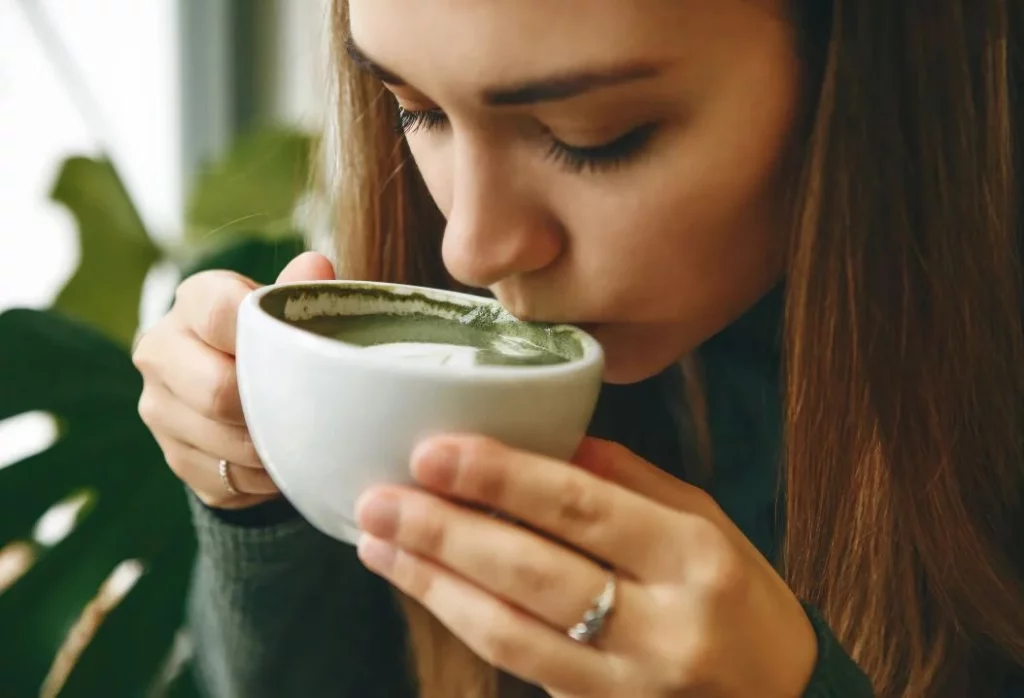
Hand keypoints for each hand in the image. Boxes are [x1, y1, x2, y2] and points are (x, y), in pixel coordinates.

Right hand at [133, 252, 334, 508]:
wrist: (243, 386)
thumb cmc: (277, 336)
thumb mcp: (289, 308)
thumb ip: (300, 291)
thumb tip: (315, 266)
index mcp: (193, 301)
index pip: (218, 313)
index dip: (263, 335)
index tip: (301, 350)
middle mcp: (161, 352)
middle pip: (217, 391)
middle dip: (270, 405)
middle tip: (311, 407)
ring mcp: (160, 409)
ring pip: (225, 442)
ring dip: (274, 446)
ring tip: (306, 436)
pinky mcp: (175, 458)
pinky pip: (229, 479)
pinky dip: (266, 477)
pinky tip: (285, 459)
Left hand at [354, 436, 817, 696]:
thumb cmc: (741, 600)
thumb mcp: (706, 522)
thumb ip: (629, 480)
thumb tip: (548, 439)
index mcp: (693, 557)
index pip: (583, 509)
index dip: (502, 478)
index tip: (435, 452)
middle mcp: (661, 626)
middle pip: (533, 573)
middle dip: (446, 533)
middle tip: (381, 498)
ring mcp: (628, 684)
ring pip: (510, 633)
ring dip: (435, 585)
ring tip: (379, 544)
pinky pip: (517, 665)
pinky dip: (465, 621)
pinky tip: (427, 587)